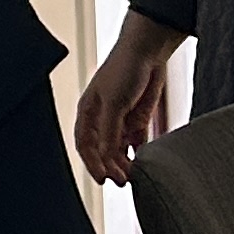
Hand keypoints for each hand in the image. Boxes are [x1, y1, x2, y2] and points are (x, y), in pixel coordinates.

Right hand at [73, 16, 184, 186]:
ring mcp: (120, 120)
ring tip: (133, 175)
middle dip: (110, 166)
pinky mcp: (137, 119)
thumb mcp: (114, 104)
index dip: (91, 163)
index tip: (102, 179)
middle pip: (102, 150)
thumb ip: (110, 133)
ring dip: (124, 163)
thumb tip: (106, 159)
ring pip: (119, 149)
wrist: (148, 51)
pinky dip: (138, 153)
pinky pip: (136, 142)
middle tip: (121, 181)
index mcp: (88, 113)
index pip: (85, 144)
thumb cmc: (123, 70)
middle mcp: (102, 119)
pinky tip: (142, 162)